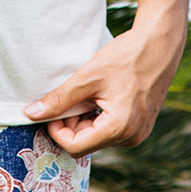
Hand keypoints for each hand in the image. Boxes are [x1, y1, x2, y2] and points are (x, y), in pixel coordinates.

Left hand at [22, 16, 186, 155]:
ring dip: (84, 119)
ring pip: (98, 136)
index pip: (75, 147)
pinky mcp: (141, 125)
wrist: (159, 45)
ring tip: (86, 92)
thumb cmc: (125, 57)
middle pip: (87, 143)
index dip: (57, 130)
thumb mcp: (87, 77)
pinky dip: (98, 116)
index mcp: (119, 129)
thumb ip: (60, 99)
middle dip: (71, 124)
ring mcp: (138, 133)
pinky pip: (111, 129)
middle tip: (68, 96)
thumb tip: (31, 113)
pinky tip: (99, 95)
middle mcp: (131, 138)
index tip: (51, 109)